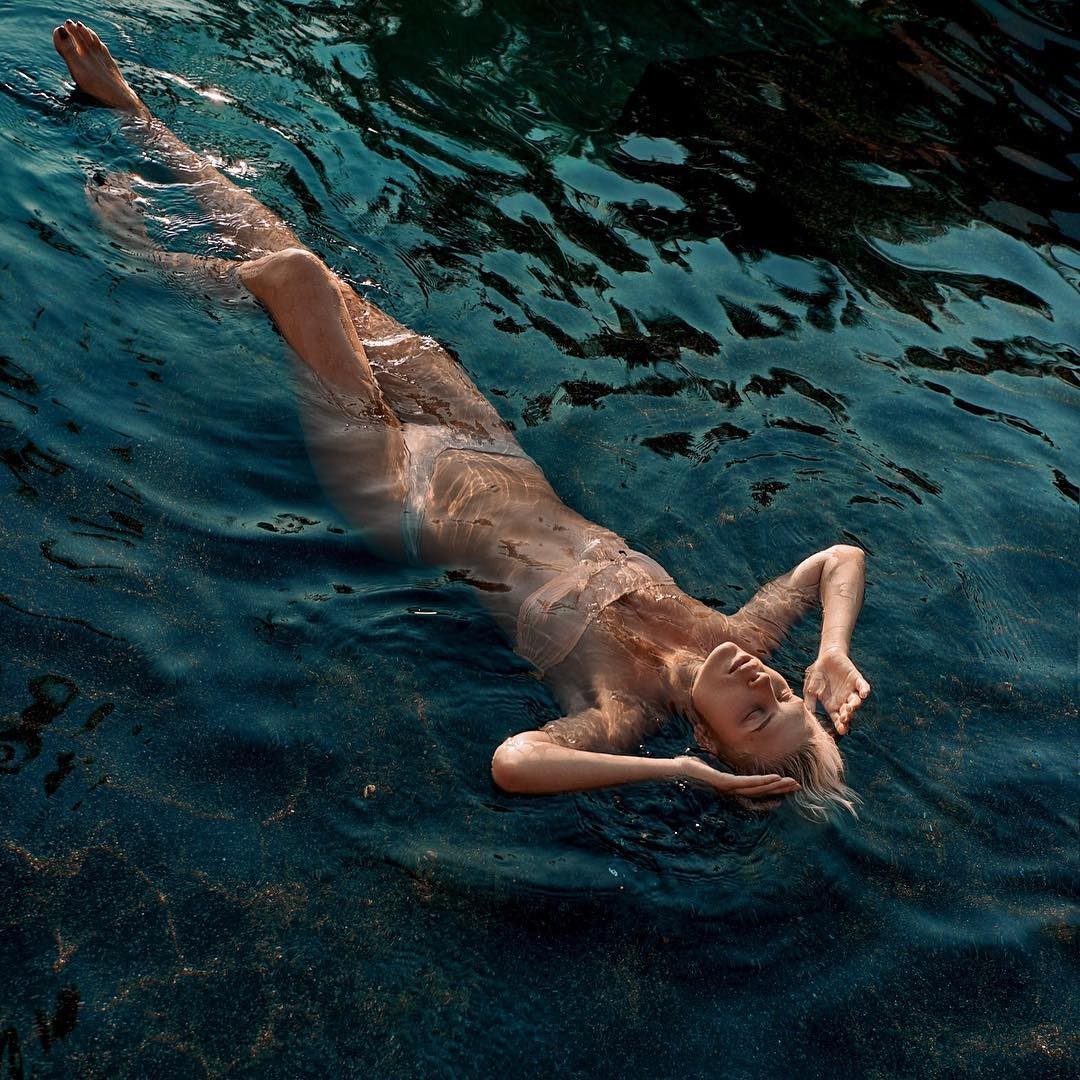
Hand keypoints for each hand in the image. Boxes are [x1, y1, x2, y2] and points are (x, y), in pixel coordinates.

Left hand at [679, 757, 799, 798]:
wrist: (675, 772)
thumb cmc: (689, 768)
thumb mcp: (707, 765)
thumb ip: (716, 765)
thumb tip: (720, 758)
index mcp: (730, 788)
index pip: (755, 792)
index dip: (772, 792)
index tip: (786, 792)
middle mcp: (732, 791)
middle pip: (761, 792)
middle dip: (781, 789)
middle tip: (798, 787)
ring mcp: (729, 788)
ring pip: (758, 788)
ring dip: (777, 786)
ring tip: (793, 783)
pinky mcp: (725, 783)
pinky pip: (747, 782)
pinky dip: (762, 781)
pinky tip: (775, 778)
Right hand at [803, 648, 870, 734]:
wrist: (826, 658)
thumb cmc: (817, 675)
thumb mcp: (810, 689)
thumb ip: (810, 700)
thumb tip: (809, 713)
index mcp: (833, 706)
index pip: (838, 719)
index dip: (841, 725)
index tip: (842, 730)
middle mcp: (843, 701)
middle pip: (848, 713)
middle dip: (847, 716)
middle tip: (844, 717)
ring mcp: (851, 691)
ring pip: (856, 701)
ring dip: (855, 705)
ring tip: (851, 706)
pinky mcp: (857, 680)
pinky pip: (863, 687)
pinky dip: (864, 690)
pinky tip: (863, 694)